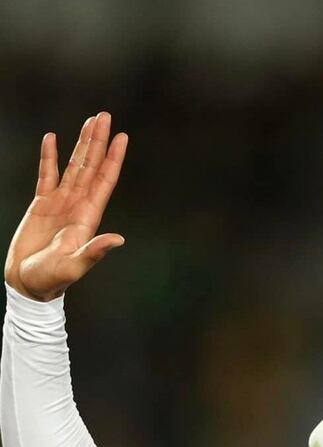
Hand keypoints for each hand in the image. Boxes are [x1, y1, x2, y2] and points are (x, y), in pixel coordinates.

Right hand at [5, 113, 127, 300]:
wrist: (28, 283)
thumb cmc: (52, 279)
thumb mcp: (74, 266)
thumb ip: (95, 251)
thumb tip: (118, 239)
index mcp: (89, 216)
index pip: (105, 180)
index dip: (113, 158)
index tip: (122, 137)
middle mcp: (78, 204)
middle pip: (91, 165)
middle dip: (98, 141)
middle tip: (104, 116)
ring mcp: (61, 202)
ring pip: (74, 165)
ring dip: (81, 144)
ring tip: (89, 121)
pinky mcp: (41, 204)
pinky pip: (47, 174)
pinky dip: (50, 157)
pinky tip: (52, 139)